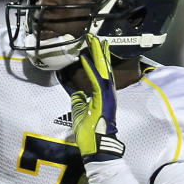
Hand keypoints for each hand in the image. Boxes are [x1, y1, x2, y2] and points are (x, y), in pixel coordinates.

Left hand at [70, 35, 124, 162]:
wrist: (97, 146)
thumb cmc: (89, 132)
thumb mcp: (80, 113)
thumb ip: (78, 101)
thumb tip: (76, 92)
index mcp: (102, 94)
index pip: (100, 72)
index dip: (96, 59)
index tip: (93, 46)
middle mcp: (107, 92)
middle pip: (103, 67)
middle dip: (98, 51)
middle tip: (94, 36)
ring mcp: (107, 96)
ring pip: (103, 70)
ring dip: (97, 55)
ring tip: (93, 40)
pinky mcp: (103, 100)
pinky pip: (96, 81)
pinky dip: (90, 69)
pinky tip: (85, 58)